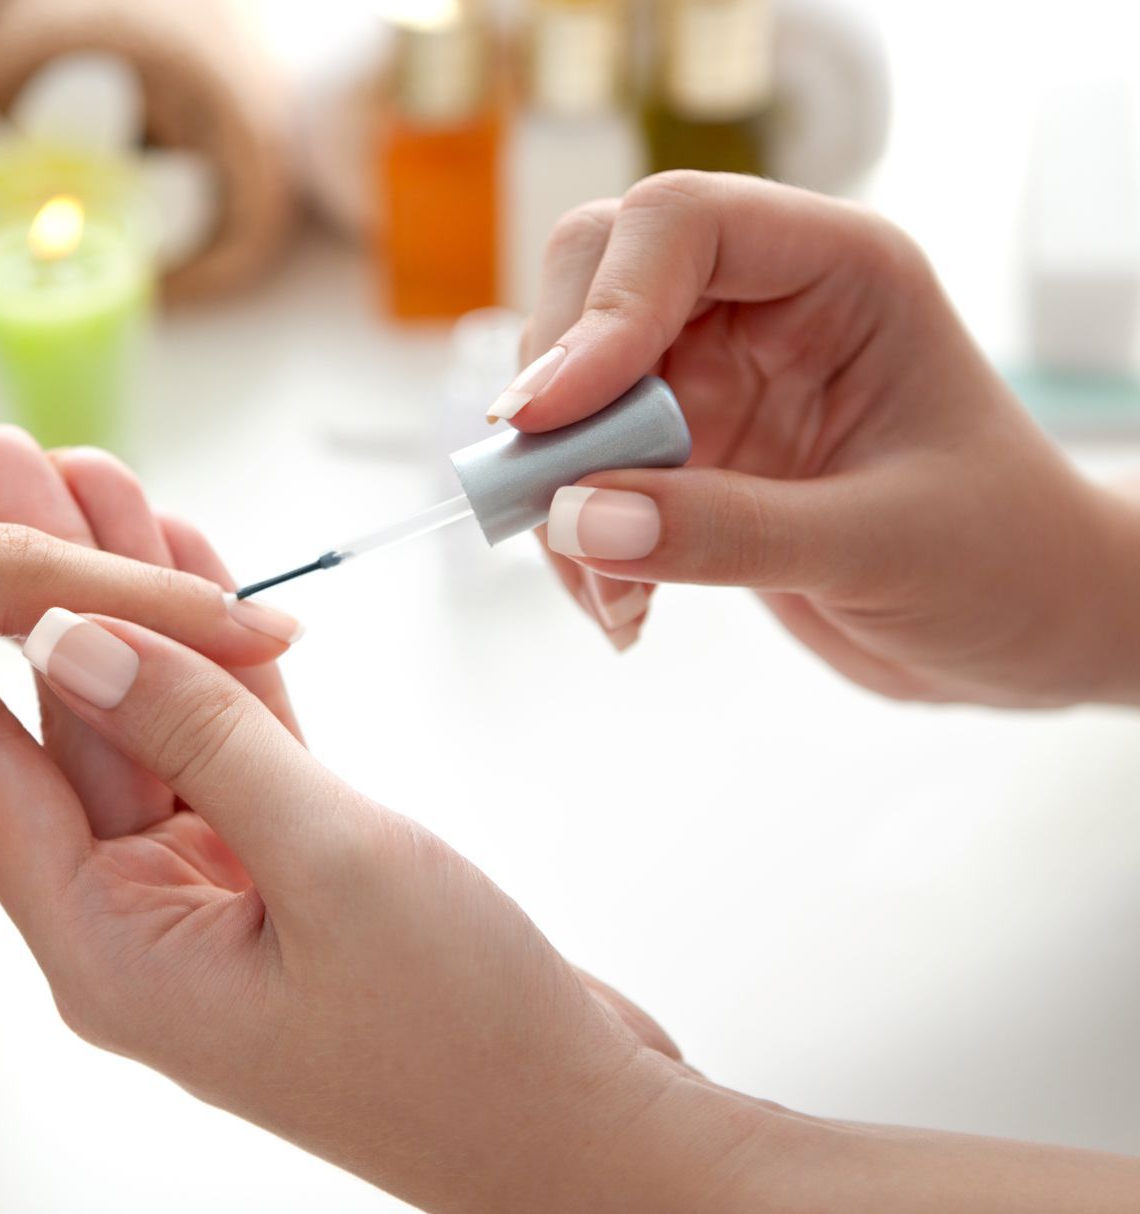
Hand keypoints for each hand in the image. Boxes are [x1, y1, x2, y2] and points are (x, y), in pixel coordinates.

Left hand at [0, 432, 718, 1213]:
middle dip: (38, 579)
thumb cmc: (464, 1038)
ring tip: (95, 465)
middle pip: (63, 722)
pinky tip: (194, 556)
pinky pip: (226, 739)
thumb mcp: (329, 863)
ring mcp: (208, 894)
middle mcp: (135, 919)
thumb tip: (70, 631)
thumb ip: (197, 736)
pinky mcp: (284, 870)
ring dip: (133, 595)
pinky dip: (216, 654)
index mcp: (107, 946)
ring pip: (148, 715)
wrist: (588, 1140)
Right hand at [505, 172, 1139, 706]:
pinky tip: (625, 607)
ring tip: (610, 596)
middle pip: (594, 278)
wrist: (1024, 630)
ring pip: (568, 384)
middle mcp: (761, 305)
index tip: (548, 417)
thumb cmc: (1005, 561)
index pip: (683, 226)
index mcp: (838, 272)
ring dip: (555, 487)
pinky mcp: (680, 452)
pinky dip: (574, 540)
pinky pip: (580, 470)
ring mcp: (712, 376)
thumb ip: (728, 532)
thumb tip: (573, 518)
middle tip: (545, 497)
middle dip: (555, 393)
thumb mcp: (881, 547)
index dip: (602, 308)